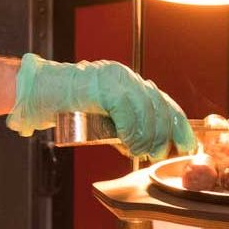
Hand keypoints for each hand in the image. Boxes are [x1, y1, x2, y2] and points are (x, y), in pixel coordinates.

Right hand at [6, 54, 196, 159]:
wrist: (40, 93)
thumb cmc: (67, 107)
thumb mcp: (104, 118)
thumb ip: (125, 126)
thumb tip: (147, 146)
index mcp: (128, 82)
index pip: (163, 101)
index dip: (179, 124)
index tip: (188, 144)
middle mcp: (125, 76)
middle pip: (159, 105)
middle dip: (162, 134)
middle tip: (157, 152)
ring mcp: (114, 78)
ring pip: (145, 108)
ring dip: (146, 136)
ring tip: (140, 151)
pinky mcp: (103, 85)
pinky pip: (126, 110)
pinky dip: (131, 130)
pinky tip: (129, 143)